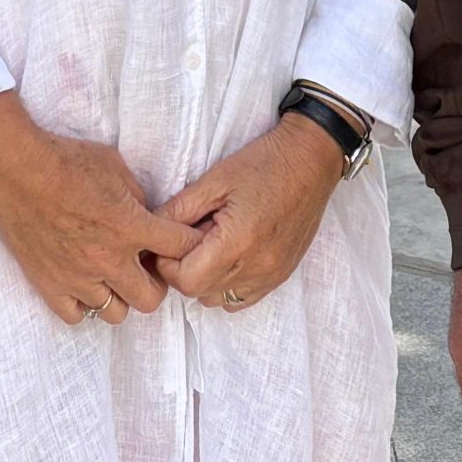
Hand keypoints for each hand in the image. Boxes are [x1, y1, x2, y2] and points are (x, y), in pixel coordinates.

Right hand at [0, 93, 202, 327]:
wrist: (12, 169)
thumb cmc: (63, 159)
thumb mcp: (113, 165)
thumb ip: (137, 196)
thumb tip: (148, 214)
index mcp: (128, 226)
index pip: (181, 248)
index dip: (191, 244)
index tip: (186, 242)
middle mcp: (107, 259)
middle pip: (152, 299)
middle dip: (155, 281)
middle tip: (144, 264)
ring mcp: (76, 277)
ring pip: (116, 313)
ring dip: (119, 294)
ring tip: (111, 273)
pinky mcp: (48, 285)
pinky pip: (77, 316)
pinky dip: (84, 303)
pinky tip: (82, 281)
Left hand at [152, 114, 343, 311]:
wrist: (310, 161)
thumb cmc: (263, 164)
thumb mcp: (214, 180)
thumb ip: (179, 210)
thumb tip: (151, 231)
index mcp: (238, 242)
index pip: (186, 280)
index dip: (168, 264)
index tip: (168, 240)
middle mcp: (257, 268)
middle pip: (199, 292)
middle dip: (183, 270)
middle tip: (187, 238)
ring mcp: (271, 276)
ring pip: (218, 300)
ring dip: (204, 279)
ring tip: (208, 245)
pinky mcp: (281, 276)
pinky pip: (241, 299)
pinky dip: (226, 285)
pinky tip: (227, 257)